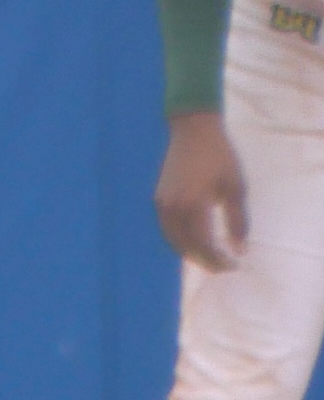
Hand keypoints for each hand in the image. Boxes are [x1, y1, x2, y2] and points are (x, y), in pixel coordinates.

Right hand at [161, 112, 248, 270]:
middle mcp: (174, 209)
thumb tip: (240, 250)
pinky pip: (167, 229)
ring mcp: (162, 204)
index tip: (234, 265)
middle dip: (204, 260)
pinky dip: (180, 240)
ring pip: (173, 240)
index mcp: (194, 205)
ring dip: (190, 253)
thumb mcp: (236, 188)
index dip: (218, 259)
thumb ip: (238, 221)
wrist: (192, 132)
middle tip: (223, 267)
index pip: (204, 244)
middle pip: (186, 247)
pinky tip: (194, 240)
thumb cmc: (220, 157)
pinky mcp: (158, 200)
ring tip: (209, 257)